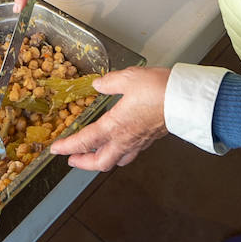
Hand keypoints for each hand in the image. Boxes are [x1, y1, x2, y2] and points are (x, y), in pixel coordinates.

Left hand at [50, 67, 170, 169]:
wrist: (184, 100)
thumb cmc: (158, 90)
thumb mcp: (128, 78)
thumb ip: (109, 82)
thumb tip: (98, 85)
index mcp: (114, 125)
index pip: (84, 141)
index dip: (67, 147)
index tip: (56, 150)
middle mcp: (124, 139)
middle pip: (99, 162)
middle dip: (82, 163)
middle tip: (72, 159)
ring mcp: (138, 142)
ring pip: (116, 161)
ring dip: (100, 161)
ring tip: (93, 155)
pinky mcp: (149, 139)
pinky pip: (130, 154)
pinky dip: (119, 155)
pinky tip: (119, 145)